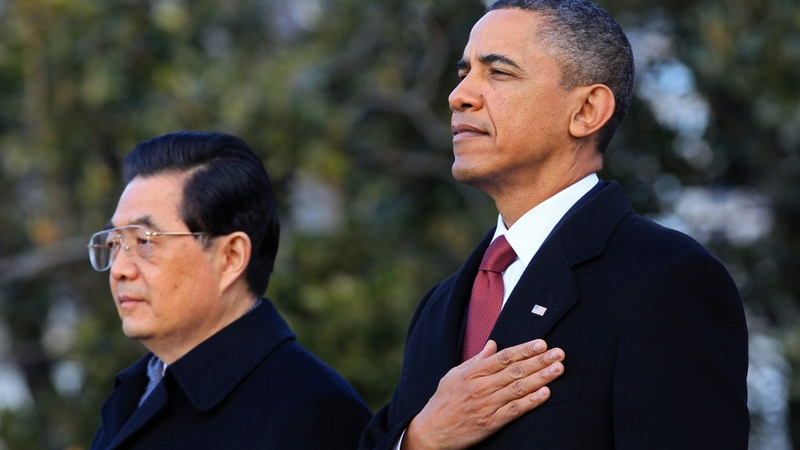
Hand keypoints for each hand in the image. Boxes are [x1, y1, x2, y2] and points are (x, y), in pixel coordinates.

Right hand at [401, 339, 564, 449]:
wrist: (429, 432)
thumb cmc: (442, 403)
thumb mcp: (453, 375)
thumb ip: (475, 360)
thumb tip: (492, 344)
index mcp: (473, 373)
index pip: (504, 357)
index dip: (524, 349)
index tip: (542, 344)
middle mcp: (480, 386)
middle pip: (515, 370)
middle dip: (539, 360)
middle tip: (559, 353)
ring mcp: (486, 405)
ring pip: (518, 388)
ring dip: (541, 377)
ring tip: (558, 369)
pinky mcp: (489, 423)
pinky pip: (514, 410)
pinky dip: (530, 402)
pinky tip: (545, 394)